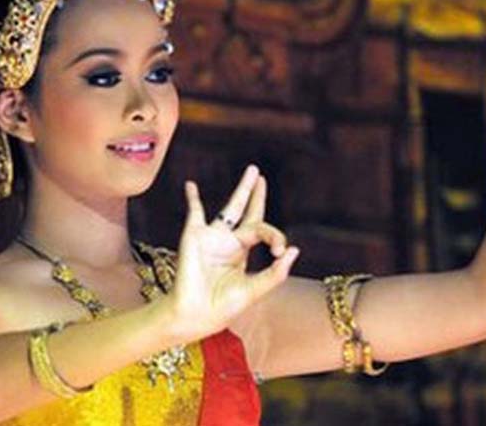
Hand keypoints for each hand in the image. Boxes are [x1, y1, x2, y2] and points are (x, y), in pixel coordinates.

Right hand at [165, 165, 299, 340]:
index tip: (278, 251)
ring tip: (252, 171)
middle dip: (256, 195)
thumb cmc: (222, 307)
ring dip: (241, 190)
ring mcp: (212, 237)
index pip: (263, 232)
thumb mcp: (254, 290)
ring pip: (230, 208)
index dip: (275, 236)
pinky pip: (194, 212)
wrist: (193, 315)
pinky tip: (191, 185)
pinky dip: (192, 198)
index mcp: (242, 252)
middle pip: (247, 213)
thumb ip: (275, 273)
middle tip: (260, 176)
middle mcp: (229, 242)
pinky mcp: (194, 236)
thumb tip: (295, 251)